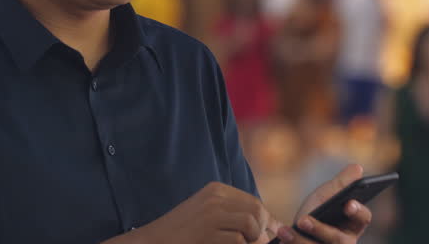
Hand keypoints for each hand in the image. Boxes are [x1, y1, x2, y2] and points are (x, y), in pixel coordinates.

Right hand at [122, 182, 280, 243]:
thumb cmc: (181, 233)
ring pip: (251, 224)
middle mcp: (215, 198)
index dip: (267, 218)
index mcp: (216, 190)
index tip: (275, 231)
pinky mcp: (208, 232)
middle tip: (258, 242)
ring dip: (253, 240)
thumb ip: (233, 215)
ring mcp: (211, 214)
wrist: (153, 241)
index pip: (253, 201)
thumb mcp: (207, 215)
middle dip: (264, 229)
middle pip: (256, 210)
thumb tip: (269, 227)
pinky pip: (238, 240)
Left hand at [275, 164, 372, 242]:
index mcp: (353, 225)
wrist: (297, 231)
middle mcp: (345, 242)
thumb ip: (341, 184)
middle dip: (320, 230)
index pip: (363, 218)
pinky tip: (282, 235)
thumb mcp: (326, 196)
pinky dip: (292, 243)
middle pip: (338, 240)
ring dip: (299, 239)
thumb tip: (357, 167)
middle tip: (303, 220)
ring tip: (284, 230)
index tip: (348, 204)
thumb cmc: (317, 212)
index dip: (357, 211)